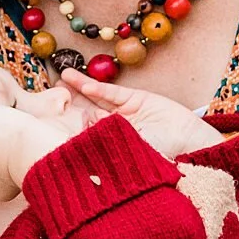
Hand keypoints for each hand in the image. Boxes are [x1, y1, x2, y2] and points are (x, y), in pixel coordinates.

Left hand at [60, 69, 223, 158]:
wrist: (191, 145)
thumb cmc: (162, 158)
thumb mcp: (129, 156)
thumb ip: (106, 147)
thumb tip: (79, 143)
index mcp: (111, 145)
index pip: (84, 135)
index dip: (67, 128)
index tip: (48, 123)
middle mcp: (115, 129)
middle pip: (87, 113)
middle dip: (69, 105)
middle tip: (49, 96)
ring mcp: (125, 112)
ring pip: (96, 99)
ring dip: (78, 89)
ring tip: (61, 79)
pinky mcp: (136, 99)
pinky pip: (111, 93)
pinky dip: (96, 88)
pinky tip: (80, 82)